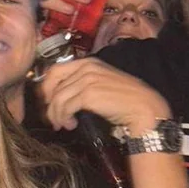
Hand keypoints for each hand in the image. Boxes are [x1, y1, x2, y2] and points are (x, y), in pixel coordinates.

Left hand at [37, 57, 169, 134]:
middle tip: (51, 118)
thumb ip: (83, 83)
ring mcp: (87, 80)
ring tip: (64, 125)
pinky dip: (64, 118)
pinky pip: (65, 108)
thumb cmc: (125, 99)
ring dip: (56, 115)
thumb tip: (61, 96)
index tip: (47, 103)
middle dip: (48, 104)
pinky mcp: (88, 95)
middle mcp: (86, 67)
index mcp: (88, 62)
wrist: (143, 107)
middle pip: (52, 84)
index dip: (46, 88)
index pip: (55, 70)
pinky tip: (71, 125)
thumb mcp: (102, 83)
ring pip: (57, 98)